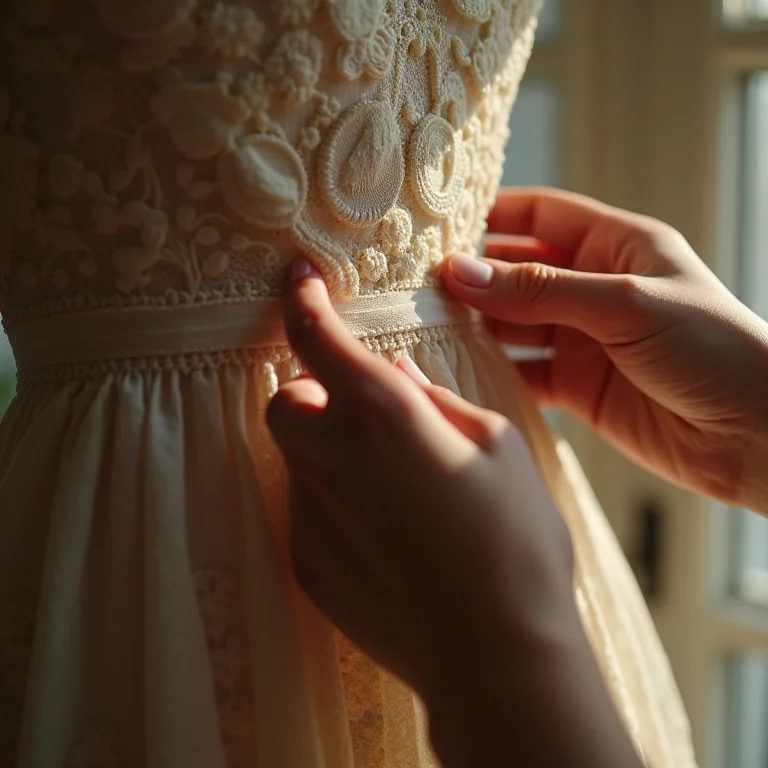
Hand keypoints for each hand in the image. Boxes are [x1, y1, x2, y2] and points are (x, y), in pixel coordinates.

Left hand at [267, 260, 640, 766]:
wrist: (496, 652)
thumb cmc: (514, 540)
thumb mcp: (498, 446)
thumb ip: (437, 401)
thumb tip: (401, 377)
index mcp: (383, 413)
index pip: (317, 338)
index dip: (302, 302)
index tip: (298, 282)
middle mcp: (331, 458)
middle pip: (284, 403)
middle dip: (313, 398)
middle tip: (365, 419)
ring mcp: (311, 515)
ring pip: (296, 460)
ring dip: (329, 455)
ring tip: (391, 490)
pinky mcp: (306, 563)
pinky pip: (306, 514)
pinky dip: (333, 507)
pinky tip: (387, 539)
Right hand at [443, 187, 767, 510]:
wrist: (757, 436)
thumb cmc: (714, 350)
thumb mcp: (626, 305)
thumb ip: (541, 291)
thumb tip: (462, 272)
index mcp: (617, 247)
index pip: (542, 215)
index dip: (493, 214)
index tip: (439, 225)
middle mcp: (595, 289)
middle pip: (520, 272)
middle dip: (474, 277)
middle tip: (418, 286)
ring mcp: (585, 340)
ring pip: (516, 325)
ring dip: (478, 328)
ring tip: (427, 329)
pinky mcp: (580, 387)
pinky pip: (526, 373)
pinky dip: (496, 374)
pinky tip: (462, 375)